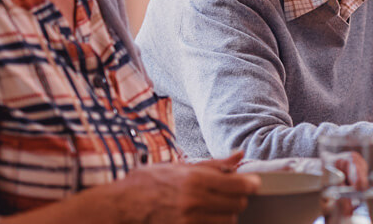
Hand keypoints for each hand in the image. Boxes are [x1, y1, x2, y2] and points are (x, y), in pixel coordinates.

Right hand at [110, 152, 260, 223]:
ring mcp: (189, 220)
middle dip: (238, 197)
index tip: (252, 182)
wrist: (120, 206)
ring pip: (229, 220)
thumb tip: (239, 155)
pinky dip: (215, 222)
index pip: (240, 185)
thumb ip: (213, 164)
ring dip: (228, 213)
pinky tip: (207, 216)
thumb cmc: (148, 183)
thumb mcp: (180, 166)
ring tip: (216, 205)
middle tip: (230, 192)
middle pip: (238, 204)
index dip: (251, 184)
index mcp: (195, 180)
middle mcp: (195, 201)